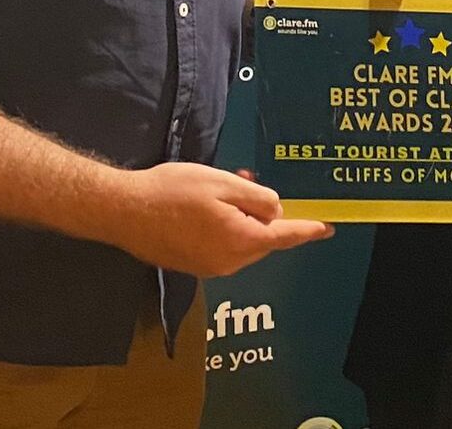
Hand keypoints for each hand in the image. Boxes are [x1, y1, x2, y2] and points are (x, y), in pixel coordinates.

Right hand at [111, 162, 333, 277]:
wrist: (124, 211)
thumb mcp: (220, 184)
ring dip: (239, 220)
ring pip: (241, 242)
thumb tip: (275, 212)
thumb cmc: (172, 192)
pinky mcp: (193, 266)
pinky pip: (222, 248)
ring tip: (216, 193)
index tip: (327, 228)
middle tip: (242, 184)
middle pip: (261, 238)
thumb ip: (256, 199)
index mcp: (241, 240)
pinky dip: (223, 229)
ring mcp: (210, 268)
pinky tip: (202, 209)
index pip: (284, 236)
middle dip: (260, 214)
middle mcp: (230, 262)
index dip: (307, 230)